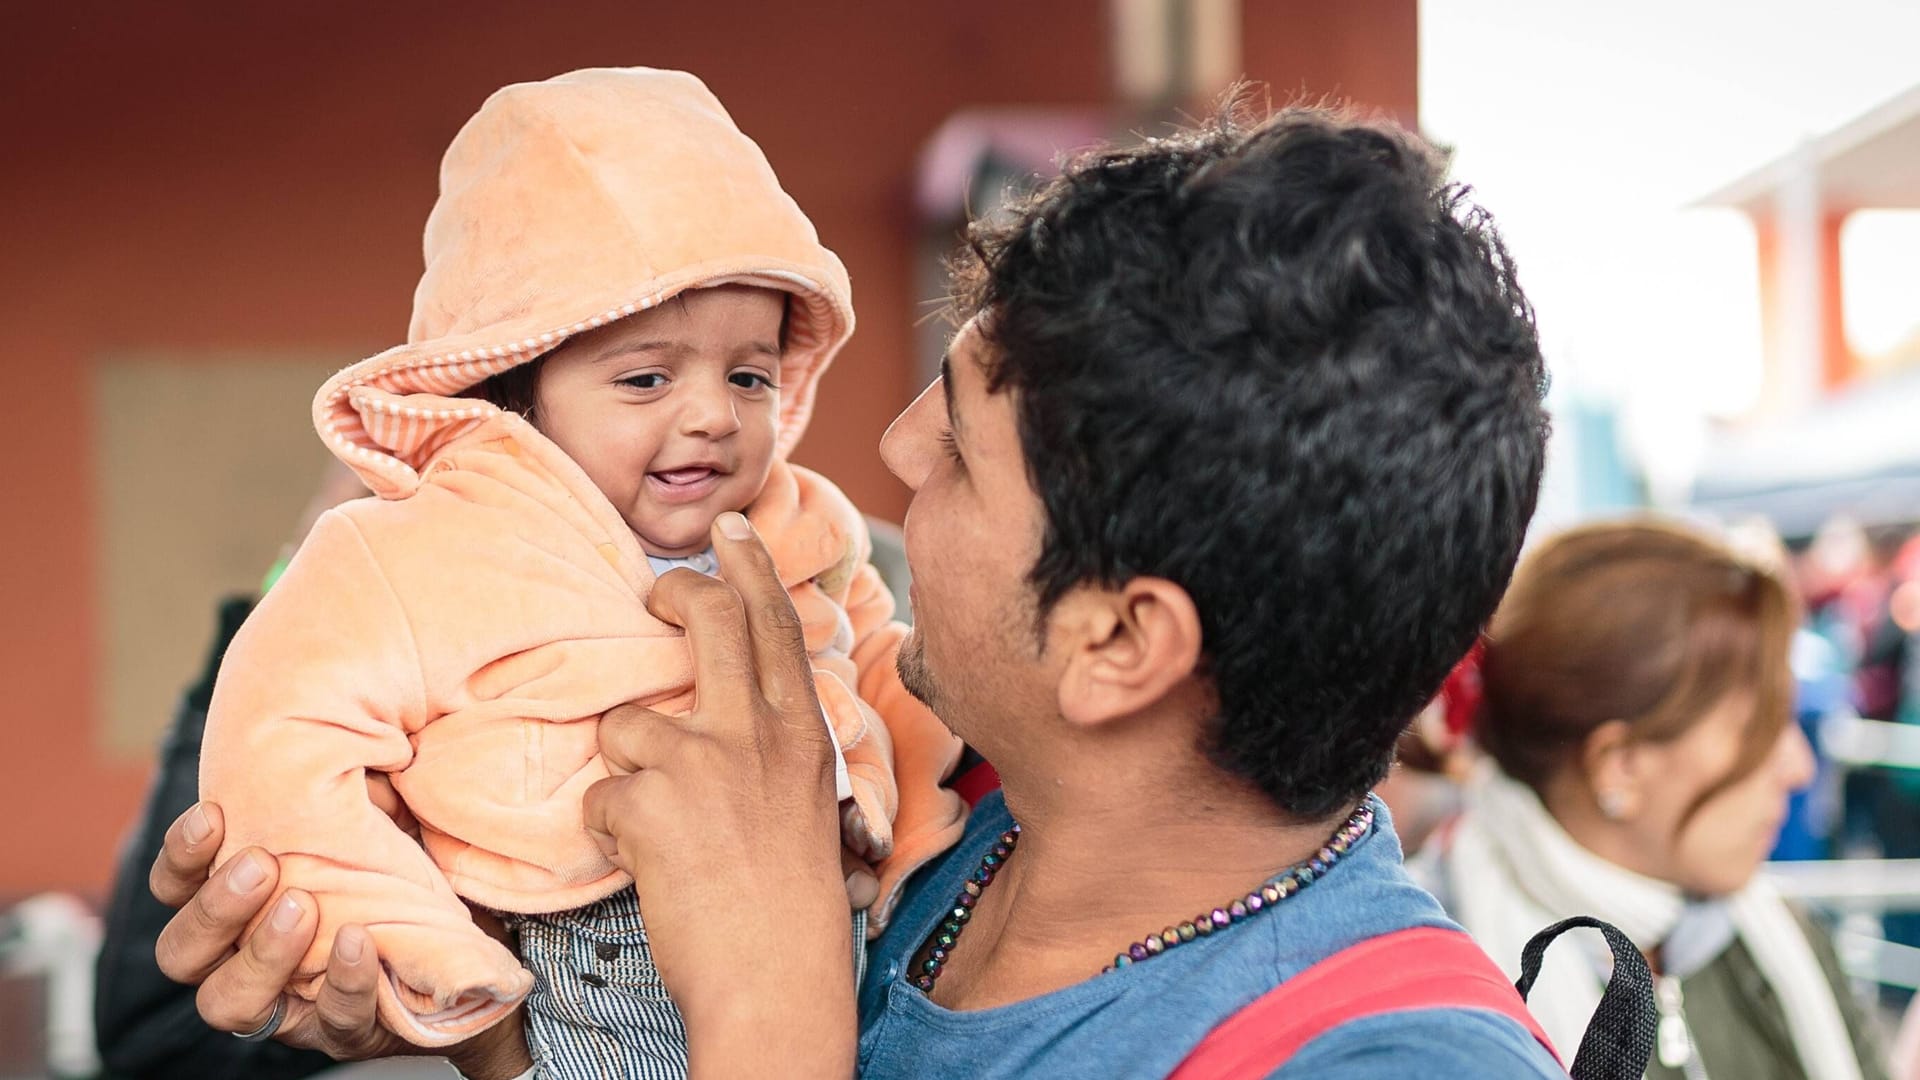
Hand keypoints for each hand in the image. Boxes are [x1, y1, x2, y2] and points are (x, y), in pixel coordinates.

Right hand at [148, 802, 531, 1076]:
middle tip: (261, 863)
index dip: (182, 857)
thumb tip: (341, 725)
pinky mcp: (345, 1030)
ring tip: (302, 905)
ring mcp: (290, 1005)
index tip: (214, 814)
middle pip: (181, 953)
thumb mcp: (370, 817)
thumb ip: (338, 786)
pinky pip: (332, 1020)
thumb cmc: (403, 864)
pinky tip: (362, 943)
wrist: (474, 942)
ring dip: (260, 952)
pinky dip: (345, 983)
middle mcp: (245, 960)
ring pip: (229, 1003)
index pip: (175, 889)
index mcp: (238, 905)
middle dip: (214, 908)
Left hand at [587, 511, 856, 1075]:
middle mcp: (756, 733)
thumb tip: (738, 709)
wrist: (776, 978)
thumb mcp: (806, 804)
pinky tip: (646, 863)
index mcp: (799, 734)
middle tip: (654, 595)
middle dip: (675, 593)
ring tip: (657, 824)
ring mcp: (703, 762)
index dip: (750, 566)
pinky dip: (609, 830)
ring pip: (628, 722)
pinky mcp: (650, 803)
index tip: (730, 528)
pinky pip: (600, 795)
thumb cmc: (792, 905)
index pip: (776, 624)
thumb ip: (772, 747)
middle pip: (710, 619)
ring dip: (626, 769)